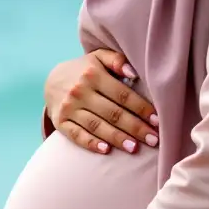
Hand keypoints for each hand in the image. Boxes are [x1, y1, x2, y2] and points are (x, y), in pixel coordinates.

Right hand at [44, 49, 158, 153]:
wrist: (51, 80)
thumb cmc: (85, 70)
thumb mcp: (99, 58)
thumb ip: (117, 60)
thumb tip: (134, 73)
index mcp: (93, 74)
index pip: (122, 94)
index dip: (141, 108)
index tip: (157, 121)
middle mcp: (80, 91)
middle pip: (113, 113)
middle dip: (135, 127)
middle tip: (153, 140)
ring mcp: (69, 108)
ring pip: (97, 126)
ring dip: (117, 138)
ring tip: (135, 148)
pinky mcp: (60, 122)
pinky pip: (76, 135)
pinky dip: (90, 143)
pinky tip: (106, 151)